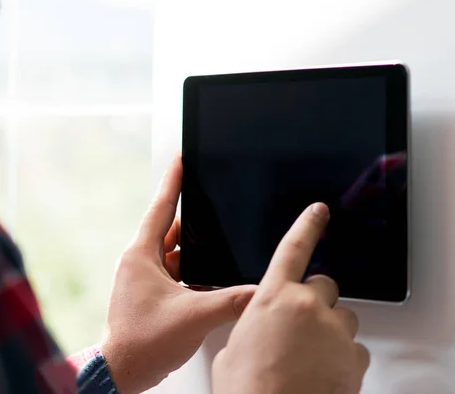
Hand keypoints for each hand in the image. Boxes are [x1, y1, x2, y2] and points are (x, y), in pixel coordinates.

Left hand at [101, 155, 256, 393]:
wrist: (123, 372)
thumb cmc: (141, 342)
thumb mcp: (194, 316)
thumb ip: (231, 301)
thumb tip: (259, 291)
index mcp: (141, 256)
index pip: (159, 208)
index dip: (172, 181)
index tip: (179, 160)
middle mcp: (139, 263)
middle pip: (170, 230)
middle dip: (192, 222)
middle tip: (212, 209)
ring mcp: (142, 279)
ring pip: (172, 253)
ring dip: (192, 251)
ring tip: (216, 245)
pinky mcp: (149, 294)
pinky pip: (173, 272)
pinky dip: (189, 271)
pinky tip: (207, 278)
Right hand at [212, 204, 369, 393]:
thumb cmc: (247, 389)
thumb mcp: (233, 348)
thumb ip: (252, 325)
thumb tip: (260, 330)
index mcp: (272, 298)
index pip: (294, 248)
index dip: (307, 225)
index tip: (319, 212)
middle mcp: (307, 307)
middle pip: (325, 286)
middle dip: (315, 301)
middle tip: (301, 327)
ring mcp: (334, 332)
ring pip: (343, 319)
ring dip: (330, 331)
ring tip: (309, 357)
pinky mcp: (354, 359)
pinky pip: (355, 349)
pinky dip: (342, 359)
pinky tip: (322, 373)